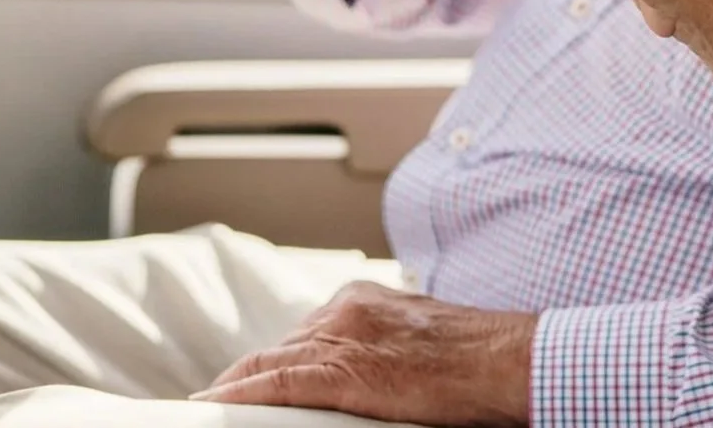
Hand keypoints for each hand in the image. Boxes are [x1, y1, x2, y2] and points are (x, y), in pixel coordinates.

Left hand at [192, 282, 533, 425]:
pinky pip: (278, 384)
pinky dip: (241, 398)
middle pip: (276, 349)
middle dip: (247, 380)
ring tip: (208, 411)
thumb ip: (377, 348)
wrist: (505, 362)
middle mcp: (344, 311)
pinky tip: (213, 410)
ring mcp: (342, 338)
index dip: (268, 365)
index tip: (249, 385)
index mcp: (361, 300)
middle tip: (217, 406)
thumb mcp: (415, 339)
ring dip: (235, 391)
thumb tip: (361, 376)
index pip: (299, 335)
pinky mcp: (344, 372)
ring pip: (267, 365)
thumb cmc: (475, 358)